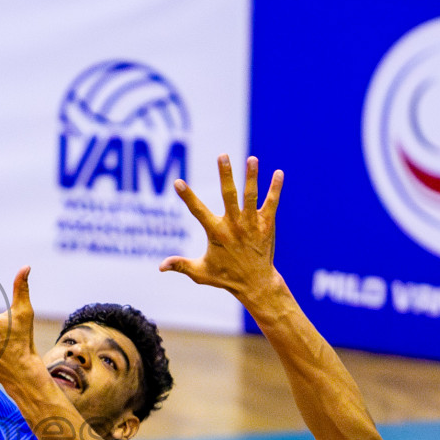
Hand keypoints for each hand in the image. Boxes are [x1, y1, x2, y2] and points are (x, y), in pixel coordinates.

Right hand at [160, 155, 284, 304]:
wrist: (256, 284)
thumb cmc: (226, 278)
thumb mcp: (200, 273)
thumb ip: (180, 265)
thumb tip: (160, 267)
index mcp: (216, 233)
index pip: (198, 211)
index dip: (187, 197)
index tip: (178, 182)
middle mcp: (234, 226)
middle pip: (229, 195)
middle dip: (226, 175)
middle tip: (222, 156)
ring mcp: (252, 224)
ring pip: (251, 196)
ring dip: (252, 177)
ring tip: (252, 159)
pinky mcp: (267, 225)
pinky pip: (272, 204)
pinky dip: (275, 189)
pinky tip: (278, 173)